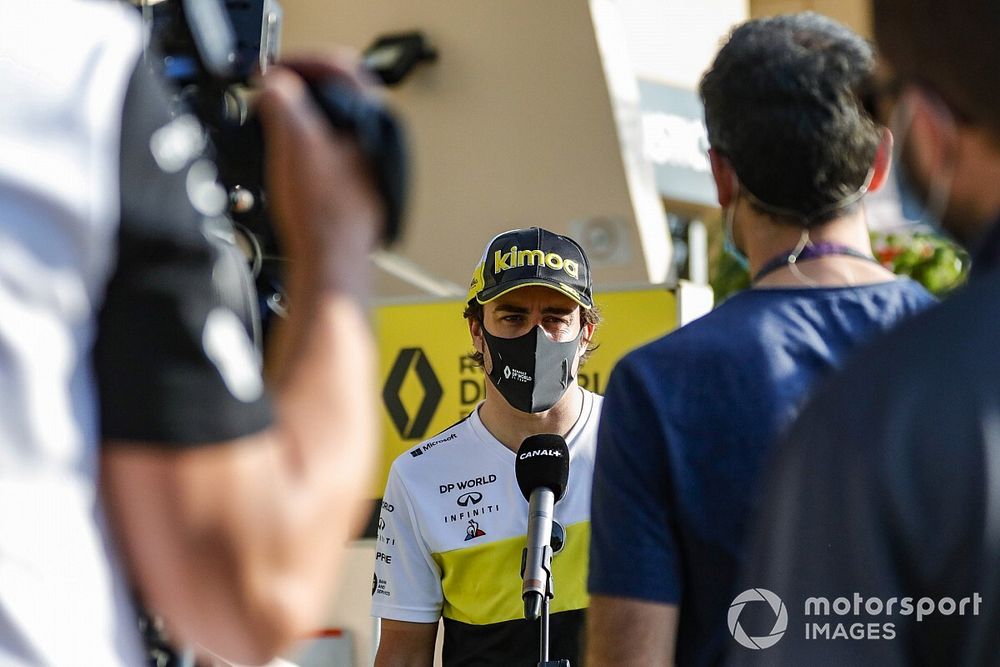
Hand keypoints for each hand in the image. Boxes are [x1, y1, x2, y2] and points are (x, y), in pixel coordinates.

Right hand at [255, 54, 384, 285]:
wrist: (330, 263)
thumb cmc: (324, 215)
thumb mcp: (294, 142)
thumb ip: (283, 100)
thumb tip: (273, 82)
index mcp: (371, 122)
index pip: (342, 67)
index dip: (302, 60)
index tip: (274, 69)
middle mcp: (376, 143)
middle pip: (335, 96)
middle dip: (296, 90)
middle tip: (268, 93)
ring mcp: (366, 167)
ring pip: (328, 126)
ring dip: (296, 119)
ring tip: (270, 125)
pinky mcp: (352, 188)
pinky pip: (325, 153)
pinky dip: (301, 146)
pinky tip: (282, 160)